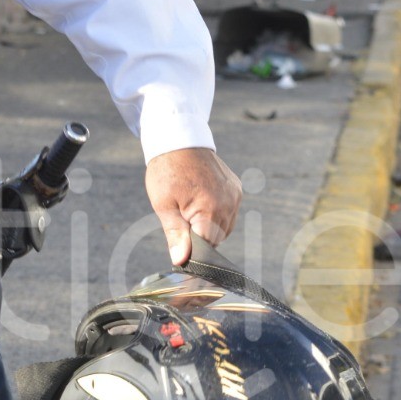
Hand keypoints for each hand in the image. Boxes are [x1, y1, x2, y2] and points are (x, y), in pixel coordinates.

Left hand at [146, 147, 242, 265]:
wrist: (179, 140)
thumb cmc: (167, 171)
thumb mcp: (164, 205)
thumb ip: (175, 234)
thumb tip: (181, 260)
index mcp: (210, 210)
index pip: (207, 247)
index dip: (192, 250)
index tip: (179, 244)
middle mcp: (228, 204)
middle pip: (216, 239)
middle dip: (199, 236)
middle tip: (181, 219)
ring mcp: (235, 196)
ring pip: (224, 228)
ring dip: (209, 226)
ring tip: (190, 208)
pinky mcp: (236, 189)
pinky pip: (229, 213)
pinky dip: (216, 214)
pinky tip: (202, 202)